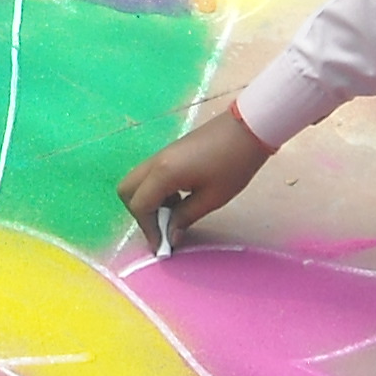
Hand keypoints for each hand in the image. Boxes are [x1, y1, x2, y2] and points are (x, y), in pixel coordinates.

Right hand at [119, 105, 269, 235]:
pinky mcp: (169, 153)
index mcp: (163, 173)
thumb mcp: (212, 198)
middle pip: (127, 190)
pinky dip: (156, 191)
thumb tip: (170, 237)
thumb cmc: (233, 165)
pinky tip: (180, 199)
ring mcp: (161, 155)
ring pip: (137, 182)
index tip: (162, 246)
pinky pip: (150, 175)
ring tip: (174, 214)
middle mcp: (155, 162)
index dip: (148, 229)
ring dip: (148, 201)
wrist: (248, 129)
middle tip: (161, 226)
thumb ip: (185, 217)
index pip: (139, 205)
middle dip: (139, 213)